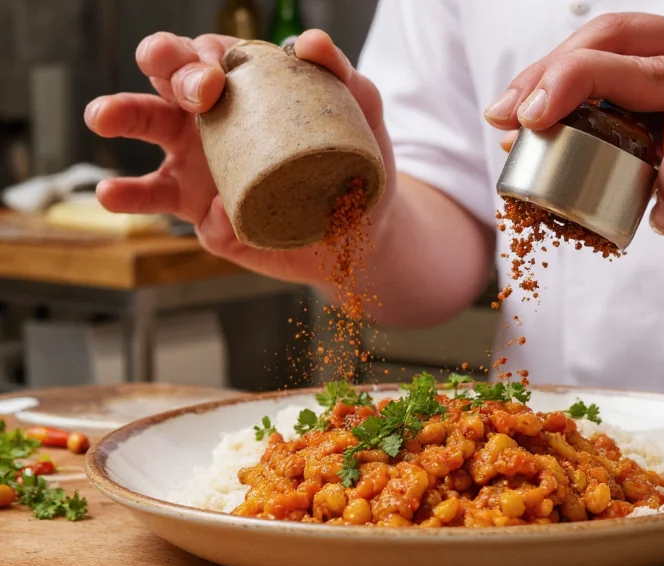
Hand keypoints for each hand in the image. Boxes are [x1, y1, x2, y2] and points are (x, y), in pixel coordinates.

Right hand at [84, 30, 394, 282]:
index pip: (206, 58)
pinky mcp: (203, 217)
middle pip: (167, 85)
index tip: (215, 70)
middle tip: (190, 88)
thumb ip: (339, 73)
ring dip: (120, 115)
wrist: (366, 231)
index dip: (199, 55)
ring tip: (102, 115)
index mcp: (240, 93)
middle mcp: (209, 126)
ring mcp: (200, 171)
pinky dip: (151, 199)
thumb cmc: (357, 164)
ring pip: (147, 137)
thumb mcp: (359, 112)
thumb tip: (308, 42)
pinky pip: (172, 206)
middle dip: (165, 71)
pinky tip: (136, 196)